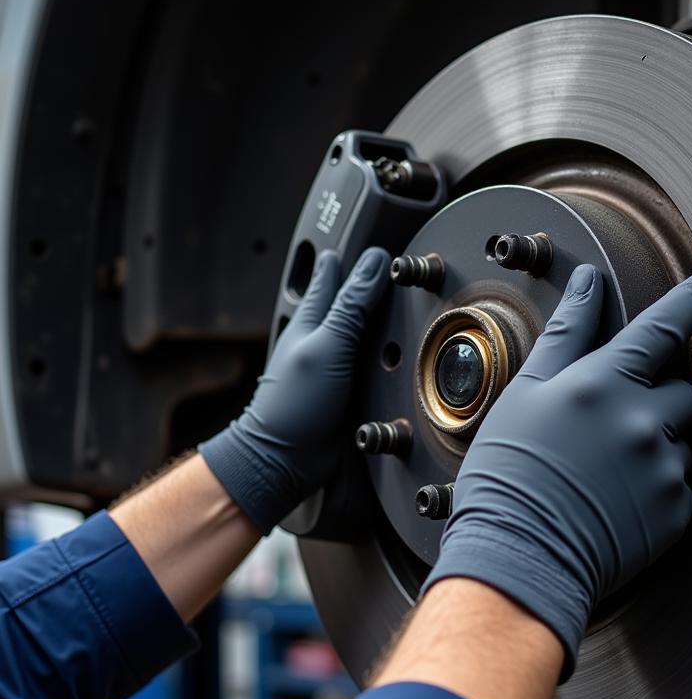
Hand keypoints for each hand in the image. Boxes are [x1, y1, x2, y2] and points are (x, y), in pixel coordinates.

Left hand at [199, 247, 390, 531]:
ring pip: (363, 332)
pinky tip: (396, 354)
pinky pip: (372, 365)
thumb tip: (374, 262)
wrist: (287, 460)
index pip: (334, 275)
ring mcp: (338, 366)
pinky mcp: (352, 392)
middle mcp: (326, 339)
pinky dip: (383, 354)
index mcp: (313, 319)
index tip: (369, 238)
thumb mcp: (327, 345)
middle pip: (350, 301)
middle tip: (386, 262)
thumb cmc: (293, 404)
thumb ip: (352, 305)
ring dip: (378, 319)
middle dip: (365, 282)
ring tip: (397, 302)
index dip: (350, 257)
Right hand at [423, 263, 691, 677]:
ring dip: (655, 446)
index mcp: (604, 384)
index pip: (664, 327)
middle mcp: (643, 422)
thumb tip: (588, 283)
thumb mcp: (525, 393)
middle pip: (681, 392)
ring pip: (681, 441)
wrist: (519, 557)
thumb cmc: (511, 473)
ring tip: (604, 472)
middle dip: (657, 400)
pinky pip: (679, 485)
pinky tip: (615, 501)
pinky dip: (655, 488)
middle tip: (610, 427)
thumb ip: (566, 333)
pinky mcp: (674, 512)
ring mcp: (663, 469)